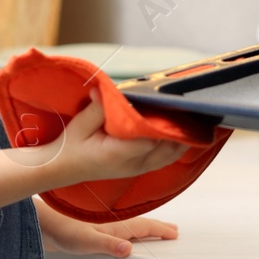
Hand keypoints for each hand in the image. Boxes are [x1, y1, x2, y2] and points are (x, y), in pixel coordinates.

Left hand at [33, 196, 177, 256]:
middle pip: (140, 223)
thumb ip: (107, 245)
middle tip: (173, 230)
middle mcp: (110, 222)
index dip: (160, 230)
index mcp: (113, 225)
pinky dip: (128, 231)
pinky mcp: (92, 229)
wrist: (41, 224)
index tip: (174, 233)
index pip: (143, 226)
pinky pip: (119, 229)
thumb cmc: (60, 230)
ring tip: (154, 230)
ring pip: (130, 225)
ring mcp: (102, 224)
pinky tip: (123, 235)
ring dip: (144, 228)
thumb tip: (128, 249)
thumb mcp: (85, 241)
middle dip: (157, 226)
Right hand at [53, 88, 193, 183]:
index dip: (164, 124)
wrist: (62, 168)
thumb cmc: (70, 146)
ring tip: (196, 118)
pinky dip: (176, 145)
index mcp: (119, 154)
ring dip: (183, 138)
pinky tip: (184, 131)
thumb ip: (97, 108)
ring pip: (170, 155)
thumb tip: (105, 89)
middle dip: (181, 130)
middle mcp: (133, 165)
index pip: (151, 139)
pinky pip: (165, 158)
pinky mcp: (139, 168)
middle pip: (168, 149)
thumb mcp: (80, 124)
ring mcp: (138, 169)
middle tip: (194, 108)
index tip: (173, 106)